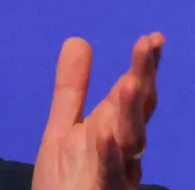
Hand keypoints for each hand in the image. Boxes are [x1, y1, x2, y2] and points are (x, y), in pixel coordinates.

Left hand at [32, 33, 163, 189]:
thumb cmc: (66, 182)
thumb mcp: (63, 129)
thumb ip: (71, 90)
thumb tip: (78, 40)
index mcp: (112, 131)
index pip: (133, 95)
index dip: (143, 67)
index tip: (151, 38)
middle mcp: (122, 151)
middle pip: (137, 113)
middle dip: (143, 79)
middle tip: (147, 46)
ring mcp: (116, 174)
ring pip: (131, 142)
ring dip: (132, 112)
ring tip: (131, 81)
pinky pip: (109, 175)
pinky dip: (108, 155)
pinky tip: (104, 133)